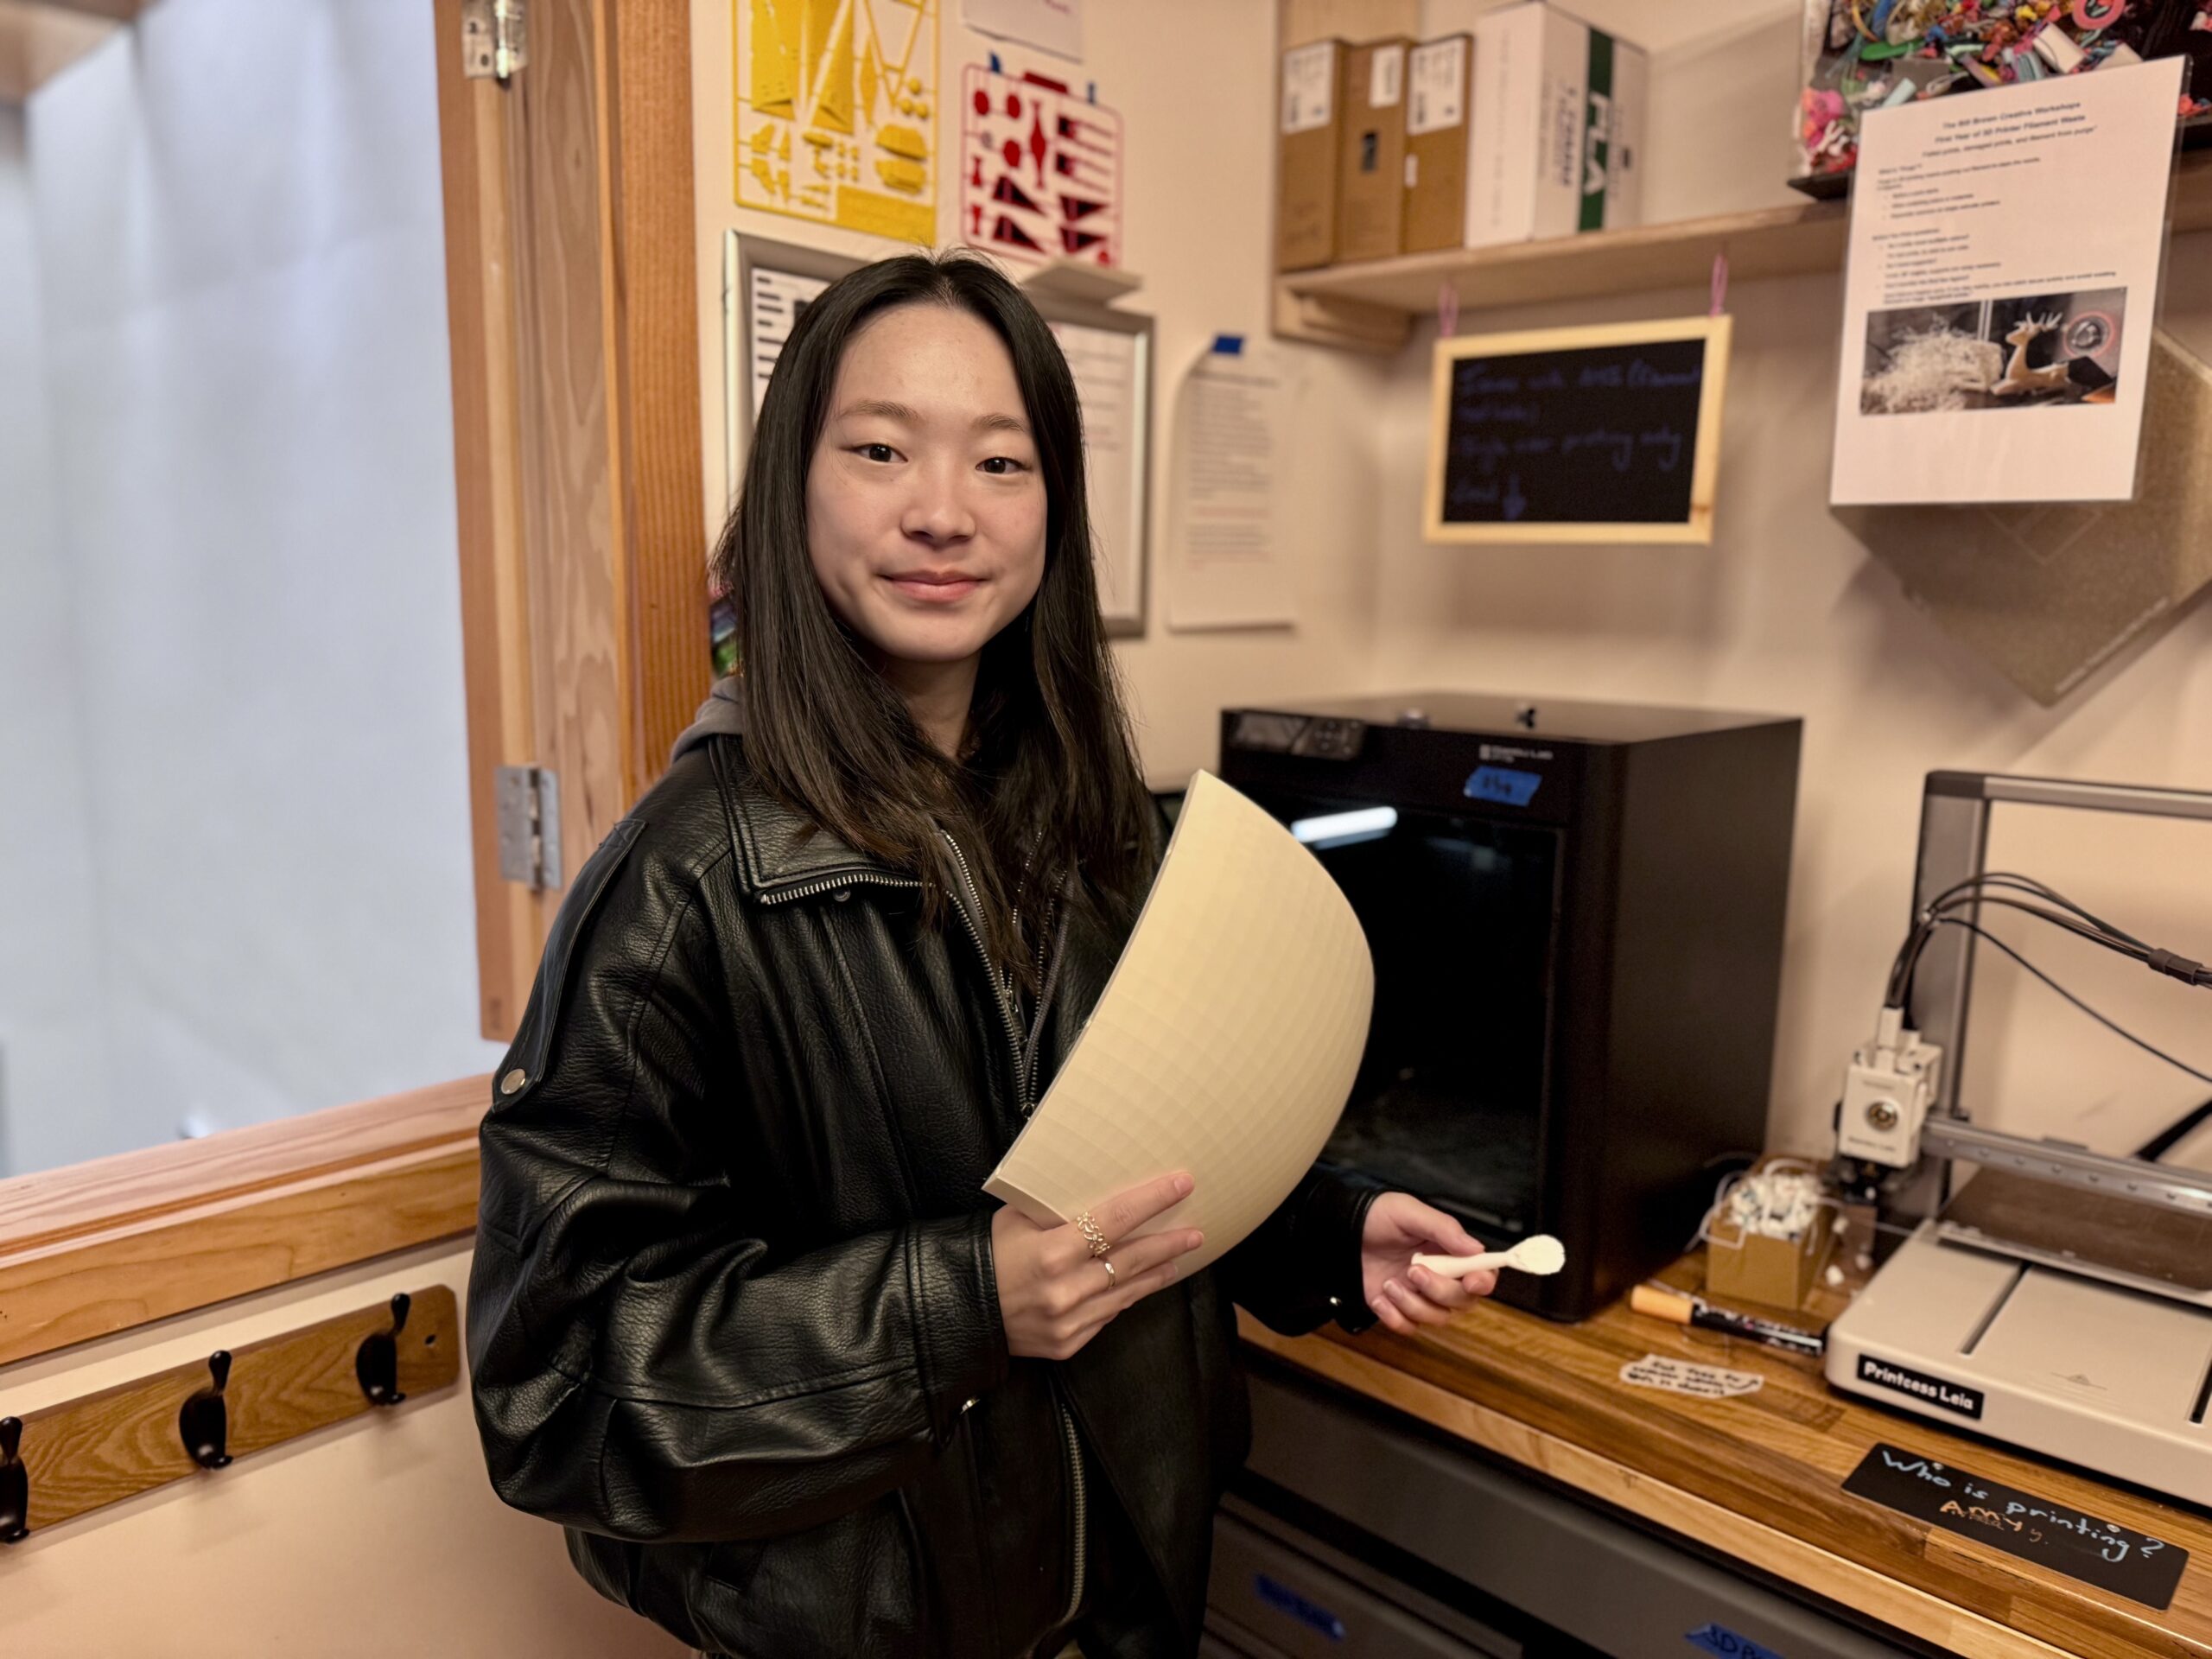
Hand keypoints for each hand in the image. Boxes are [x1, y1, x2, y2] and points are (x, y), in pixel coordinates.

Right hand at [992, 1172, 1204, 1360]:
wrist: (957, 1309)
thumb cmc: (987, 1254)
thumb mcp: (1018, 1220)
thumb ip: (1057, 1212)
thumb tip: (1099, 1195)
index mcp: (1052, 1252)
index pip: (1115, 1219)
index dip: (1152, 1200)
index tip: (1181, 1184)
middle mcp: (1065, 1290)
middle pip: (1131, 1260)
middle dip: (1167, 1243)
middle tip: (1196, 1231)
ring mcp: (1069, 1321)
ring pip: (1126, 1292)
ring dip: (1156, 1274)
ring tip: (1178, 1257)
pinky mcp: (1069, 1344)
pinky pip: (1107, 1316)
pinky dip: (1123, 1297)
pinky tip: (1138, 1284)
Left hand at [1360, 1193, 1497, 1333]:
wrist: (1342, 1229)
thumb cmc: (1378, 1216)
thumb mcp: (1409, 1212)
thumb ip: (1443, 1229)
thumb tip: (1476, 1248)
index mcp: (1450, 1252)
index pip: (1482, 1274)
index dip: (1483, 1282)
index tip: (1472, 1282)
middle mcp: (1441, 1276)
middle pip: (1462, 1301)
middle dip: (1439, 1290)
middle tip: (1413, 1270)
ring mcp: (1420, 1295)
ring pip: (1437, 1318)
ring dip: (1413, 1304)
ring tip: (1389, 1284)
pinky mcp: (1398, 1309)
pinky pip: (1408, 1328)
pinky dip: (1394, 1318)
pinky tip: (1379, 1298)